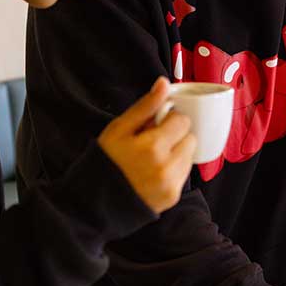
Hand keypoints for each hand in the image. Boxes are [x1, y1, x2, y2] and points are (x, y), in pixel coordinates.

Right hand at [98, 77, 196, 212]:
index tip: (156, 125)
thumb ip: (145, 106)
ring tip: (152, 158)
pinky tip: (154, 171)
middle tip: (153, 141)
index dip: (170, 120)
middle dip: (176, 136)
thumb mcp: (119, 129)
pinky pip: (184, 174)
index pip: (182, 121)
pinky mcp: (173, 196)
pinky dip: (174, 169)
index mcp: (153, 147)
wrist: (95, 202)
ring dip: (177, 152)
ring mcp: (171, 184)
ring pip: (190, 156)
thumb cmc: (105, 161)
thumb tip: (164, 84)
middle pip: (190, 138)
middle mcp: (166, 167)